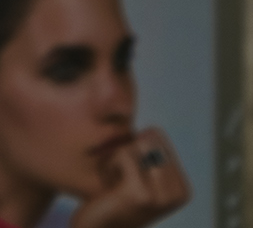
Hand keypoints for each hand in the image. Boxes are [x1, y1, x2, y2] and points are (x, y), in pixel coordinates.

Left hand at [72, 129, 189, 227]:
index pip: (156, 134)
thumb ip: (147, 148)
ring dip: (116, 159)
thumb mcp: (138, 171)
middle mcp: (178, 192)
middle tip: (120, 179)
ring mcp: (161, 195)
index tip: (130, 176)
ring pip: (135, 143)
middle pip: (148, 136)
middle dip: (126, 151)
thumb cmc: (112, 196)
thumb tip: (128, 94)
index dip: (135, 148)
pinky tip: (109, 188)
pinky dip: (109, 165)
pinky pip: (123, 154)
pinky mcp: (141, 195)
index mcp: (181, 186)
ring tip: (115, 184)